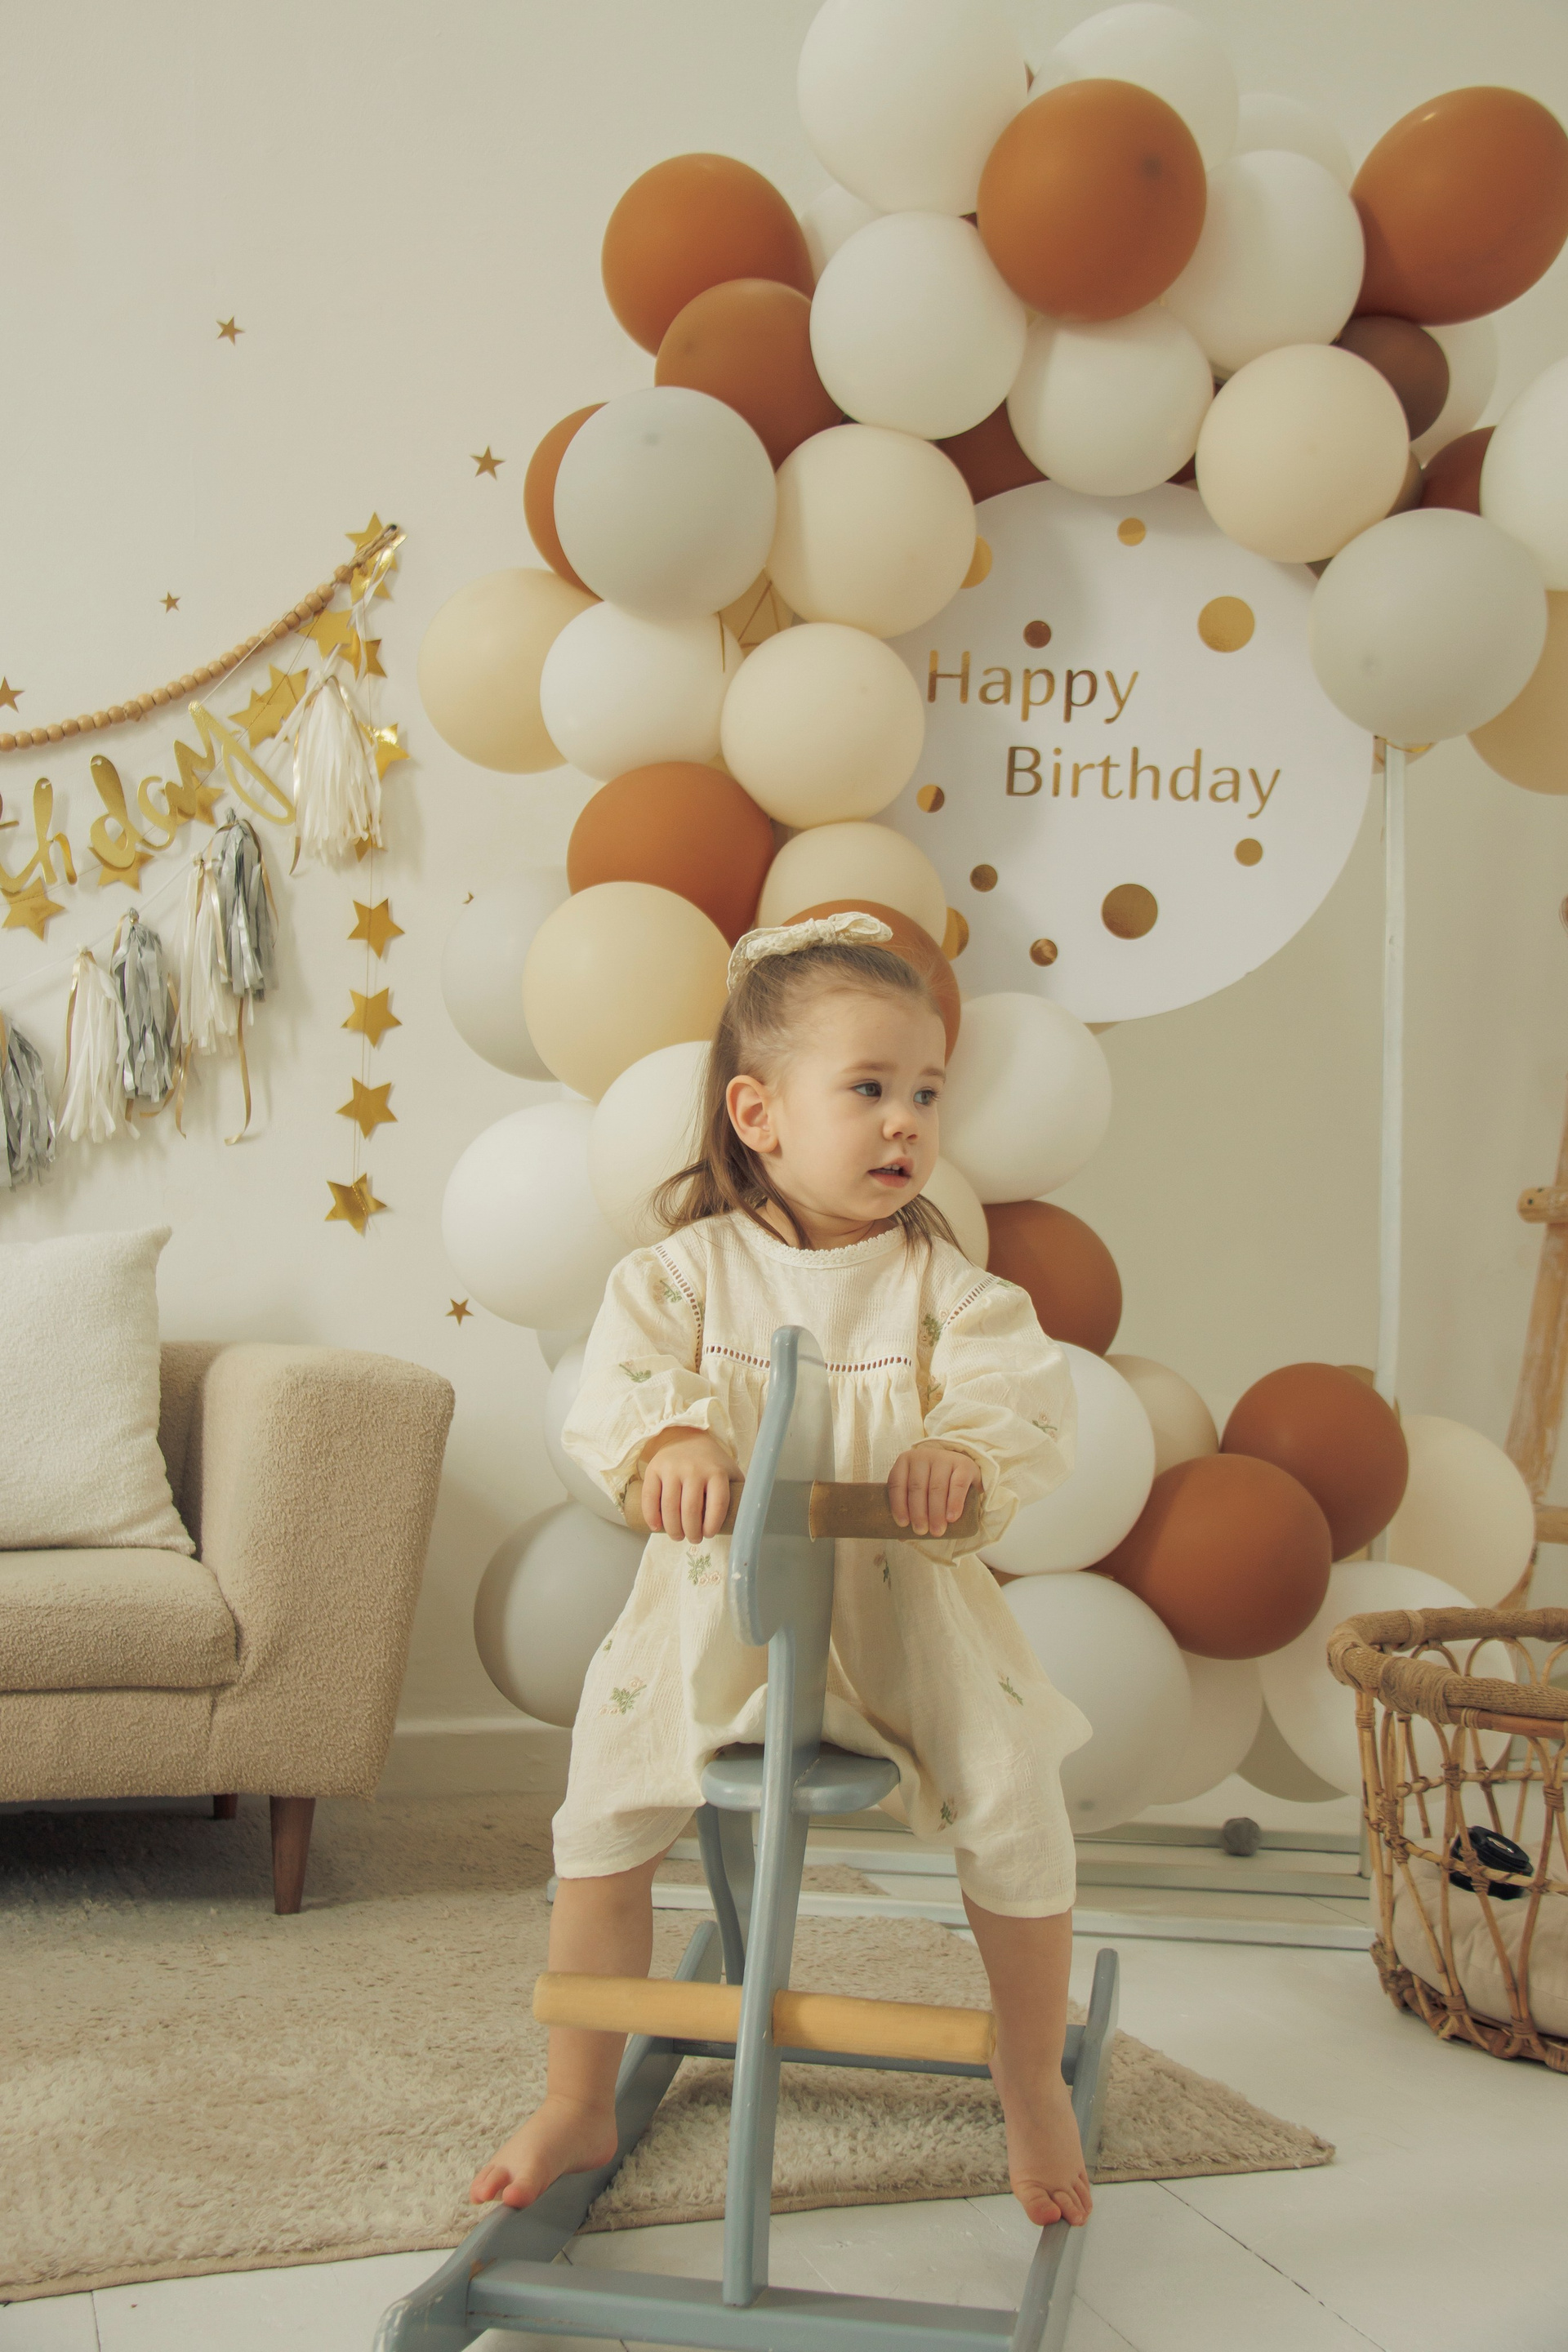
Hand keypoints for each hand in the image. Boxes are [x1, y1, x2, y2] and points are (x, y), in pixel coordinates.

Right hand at [639, 1425, 740, 1544]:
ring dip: (673, 1529)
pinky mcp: (654, 1468)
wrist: (687, 1436)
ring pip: (669, 1507)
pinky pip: (650, 1497)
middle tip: (693, 1538)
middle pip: (690, 1511)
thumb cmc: (711, 1463)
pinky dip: (651, 1516)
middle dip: (692, 1532)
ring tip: (678, 1536)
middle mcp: (694, 1469)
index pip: (717, 1505)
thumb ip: (739, 1492)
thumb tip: (748, 1520)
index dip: (712, 1526)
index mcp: (717, 1472)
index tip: (709, 1534)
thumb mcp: (730, 1472)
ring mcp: (672, 1468)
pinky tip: (656, 1527)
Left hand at [887, 1442, 980, 1538]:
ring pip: (937, 1487)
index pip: (897, 1483)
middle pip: (917, 1487)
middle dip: (918, 1512)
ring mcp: (944, 1458)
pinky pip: (957, 1485)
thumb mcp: (919, 1491)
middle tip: (921, 1531)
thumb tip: (901, 1537)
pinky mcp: (964, 1464)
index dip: (898, 1504)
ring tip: (937, 1530)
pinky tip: (952, 1517)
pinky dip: (954, 1503)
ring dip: (936, 1512)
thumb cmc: (934, 1485)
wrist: (962, 1470)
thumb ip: (910, 1509)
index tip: (903, 1524)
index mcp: (906, 1461)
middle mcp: (923, 1456)